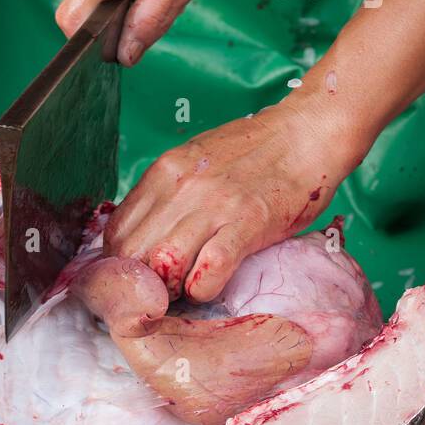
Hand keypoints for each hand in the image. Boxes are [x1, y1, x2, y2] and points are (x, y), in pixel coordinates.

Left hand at [104, 91, 366, 301]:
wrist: (307, 133)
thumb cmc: (254, 154)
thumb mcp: (194, 163)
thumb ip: (165, 195)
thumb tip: (141, 238)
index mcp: (164, 172)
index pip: (117, 232)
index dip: (122, 264)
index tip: (138, 277)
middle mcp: (181, 187)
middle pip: (133, 254)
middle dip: (141, 283)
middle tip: (161, 292)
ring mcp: (214, 205)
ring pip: (163, 266)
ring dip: (170, 290)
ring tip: (185, 290)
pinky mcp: (247, 223)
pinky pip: (207, 273)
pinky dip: (202, 290)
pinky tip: (209, 286)